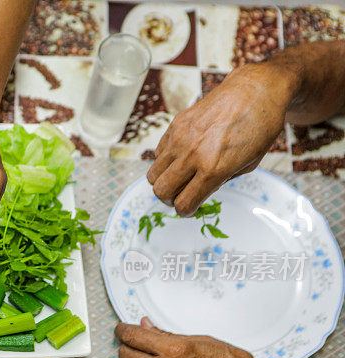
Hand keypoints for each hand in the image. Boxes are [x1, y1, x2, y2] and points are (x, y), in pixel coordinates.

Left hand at [114, 318, 274, 357]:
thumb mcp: (202, 340)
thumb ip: (168, 334)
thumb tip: (146, 325)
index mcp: (174, 350)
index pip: (133, 336)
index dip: (123, 329)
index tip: (122, 328)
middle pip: (125, 354)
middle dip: (125, 344)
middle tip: (131, 339)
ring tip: (142, 353)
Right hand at [147, 63, 292, 215]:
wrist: (257, 91)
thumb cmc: (259, 128)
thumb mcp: (248, 164)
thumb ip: (220, 180)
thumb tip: (200, 190)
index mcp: (214, 169)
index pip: (184, 203)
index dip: (185, 211)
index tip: (189, 208)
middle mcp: (192, 155)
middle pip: (161, 191)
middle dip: (170, 199)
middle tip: (180, 195)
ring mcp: (180, 139)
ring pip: (153, 174)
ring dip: (164, 180)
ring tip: (178, 176)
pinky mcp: (176, 125)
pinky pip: (158, 153)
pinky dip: (166, 160)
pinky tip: (182, 155)